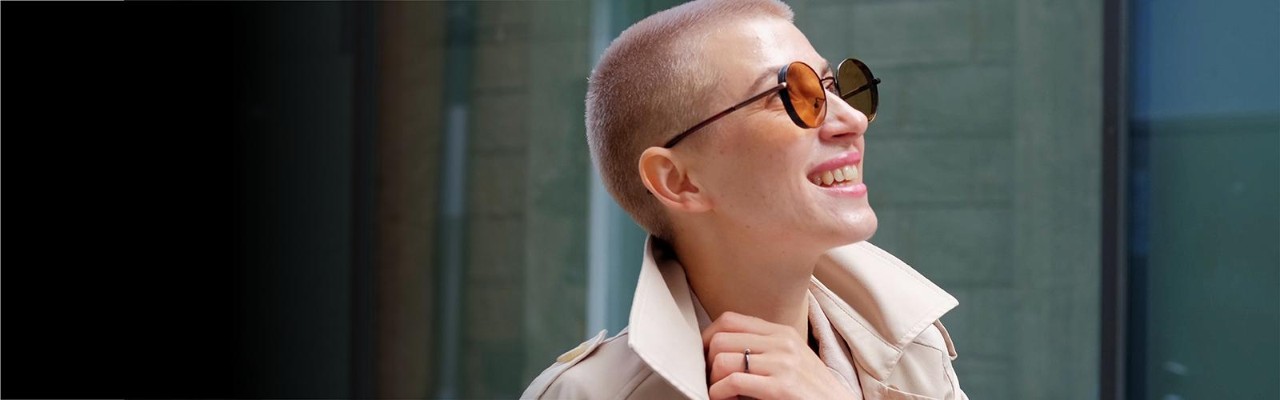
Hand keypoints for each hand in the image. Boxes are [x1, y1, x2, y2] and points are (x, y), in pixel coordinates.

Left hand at [702, 312, 855, 398]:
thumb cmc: (811, 390)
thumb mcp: (789, 359)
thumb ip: (762, 349)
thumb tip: (721, 352)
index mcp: (781, 332)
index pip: (729, 320)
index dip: (708, 337)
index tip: (704, 355)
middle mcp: (781, 342)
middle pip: (720, 338)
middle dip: (708, 361)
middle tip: (712, 378)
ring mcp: (782, 363)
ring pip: (722, 359)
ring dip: (713, 380)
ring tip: (721, 391)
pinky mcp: (781, 386)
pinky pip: (734, 382)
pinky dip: (719, 392)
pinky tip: (725, 398)